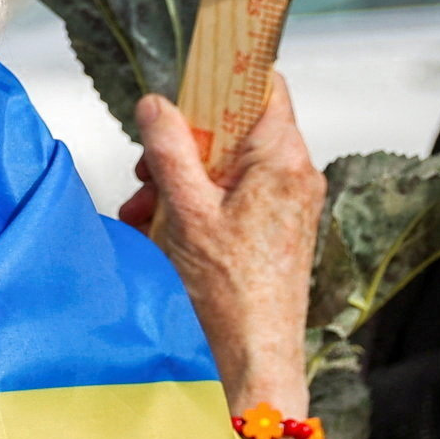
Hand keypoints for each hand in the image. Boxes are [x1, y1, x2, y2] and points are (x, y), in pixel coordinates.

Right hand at [123, 80, 324, 425]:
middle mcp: (293, 177)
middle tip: (147, 170)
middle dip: (182, 143)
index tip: (183, 80)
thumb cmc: (229, 296)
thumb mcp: (186, 211)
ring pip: (225, 167)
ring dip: (179, 180)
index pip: (264, 84)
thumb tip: (156, 104)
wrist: (253, 364)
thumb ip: (170, 149)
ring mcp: (285, 206)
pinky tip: (160, 232)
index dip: (223, 74)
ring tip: (146, 212)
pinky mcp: (272, 232)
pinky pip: (229, 200)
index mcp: (282, 159)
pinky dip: (193, 207)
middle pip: (234, 128)